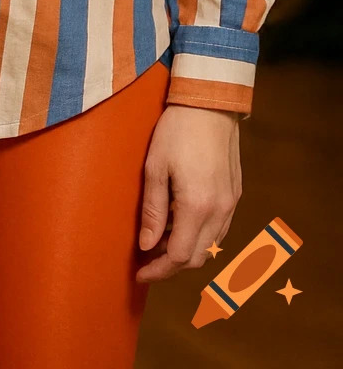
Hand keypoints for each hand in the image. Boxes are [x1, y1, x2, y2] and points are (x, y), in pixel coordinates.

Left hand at [135, 105, 241, 283]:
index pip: (179, 257)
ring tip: (160, 240)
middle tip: (147, 260)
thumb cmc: (176, 130)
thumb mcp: (155, 167)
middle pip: (197, 258)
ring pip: (210, 246)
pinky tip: (181, 223)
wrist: (210, 103)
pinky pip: (219, 229)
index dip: (158, 270)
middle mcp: (220, 212)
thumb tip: (146, 246)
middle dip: (171, 265)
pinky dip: (200, 236)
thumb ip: (152, 210)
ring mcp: (231, 204)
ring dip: (187, 251)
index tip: (140, 273)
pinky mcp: (236, 194)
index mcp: (197, 207)